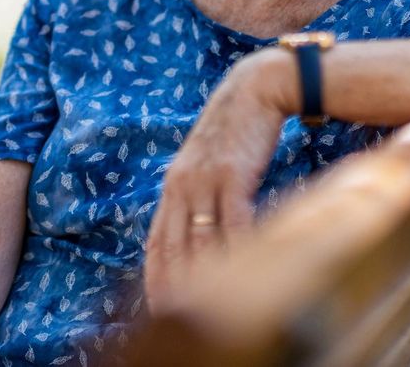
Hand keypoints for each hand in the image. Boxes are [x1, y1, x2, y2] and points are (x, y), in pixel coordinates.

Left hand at [144, 49, 292, 313]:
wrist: (254, 90)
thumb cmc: (236, 131)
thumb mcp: (206, 163)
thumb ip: (197, 194)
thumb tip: (199, 231)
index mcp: (172, 186)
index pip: (156, 243)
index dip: (155, 279)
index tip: (156, 310)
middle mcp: (182, 186)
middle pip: (174, 249)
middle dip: (175, 288)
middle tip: (177, 320)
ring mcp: (205, 181)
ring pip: (201, 242)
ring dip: (206, 278)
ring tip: (211, 311)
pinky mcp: (232, 175)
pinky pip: (233, 223)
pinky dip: (236, 250)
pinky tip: (244, 271)